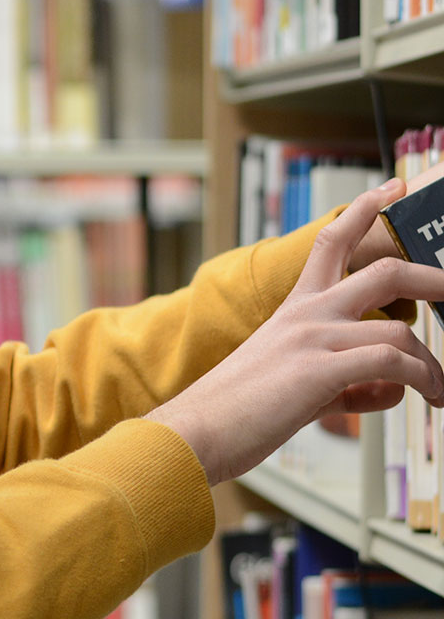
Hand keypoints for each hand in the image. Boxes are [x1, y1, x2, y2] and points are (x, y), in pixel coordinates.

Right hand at [148, 179, 443, 485]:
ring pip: (399, 328)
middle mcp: (306, 315)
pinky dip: (420, 380)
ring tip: (442, 391)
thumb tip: (392, 388)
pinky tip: (426, 397)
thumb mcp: (299, 385)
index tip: (392, 188)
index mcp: (295, 309)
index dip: (365, 210)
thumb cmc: (240, 412)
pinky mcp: (321, 370)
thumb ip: (350, 379)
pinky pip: (391, 362)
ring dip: (433, 365)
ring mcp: (313, 339)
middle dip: (434, 278)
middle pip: (384, 271)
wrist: (198, 430)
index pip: (331, 242)